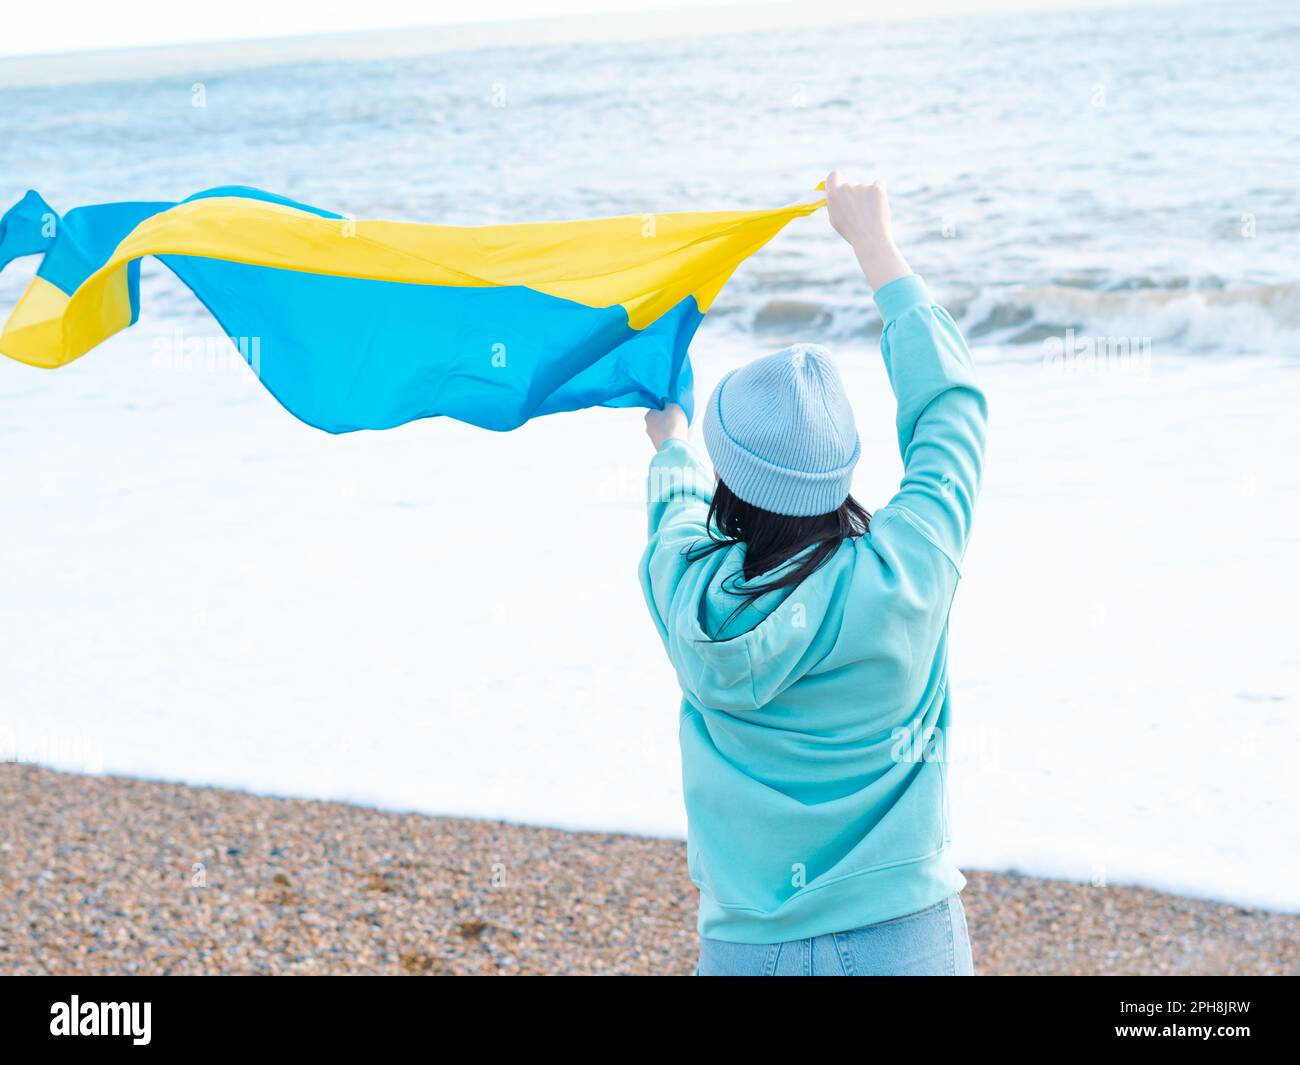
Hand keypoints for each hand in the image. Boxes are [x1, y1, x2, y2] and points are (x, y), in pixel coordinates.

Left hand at [645, 402, 688, 449]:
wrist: (673, 445)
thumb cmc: (672, 423)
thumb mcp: (673, 406)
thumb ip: (668, 402)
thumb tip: (664, 401)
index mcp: (648, 415)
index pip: (656, 408)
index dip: (665, 408)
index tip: (673, 410)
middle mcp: (647, 427)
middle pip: (659, 420)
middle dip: (667, 419)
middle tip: (677, 419)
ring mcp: (652, 438)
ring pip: (662, 430)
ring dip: (669, 429)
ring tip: (679, 429)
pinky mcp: (658, 446)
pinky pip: (665, 438)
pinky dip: (671, 437)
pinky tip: (677, 437)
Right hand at [825, 171, 910, 290]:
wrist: (870, 239)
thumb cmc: (851, 232)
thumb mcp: (836, 219)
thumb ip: (834, 204)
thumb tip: (835, 194)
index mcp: (834, 194)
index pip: (833, 176)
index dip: (837, 181)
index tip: (840, 187)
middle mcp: (847, 187)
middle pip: (851, 184)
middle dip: (855, 195)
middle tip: (858, 212)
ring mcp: (863, 187)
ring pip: (865, 188)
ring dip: (867, 198)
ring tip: (869, 216)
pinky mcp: (877, 188)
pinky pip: (878, 186)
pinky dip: (879, 194)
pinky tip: (878, 207)